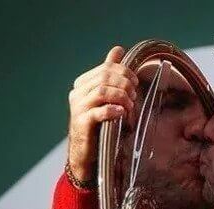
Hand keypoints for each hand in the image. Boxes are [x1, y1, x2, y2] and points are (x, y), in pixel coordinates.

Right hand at [66, 45, 138, 181]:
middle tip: (135, 95)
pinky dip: (113, 110)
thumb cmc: (98, 123)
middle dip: (124, 84)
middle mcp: (78, 93)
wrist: (85, 152)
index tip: (135, 83)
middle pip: (104, 78)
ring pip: (102, 92)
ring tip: (130, 105)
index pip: (106, 69)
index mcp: (83, 84)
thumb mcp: (105, 97)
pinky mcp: (82, 123)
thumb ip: (110, 74)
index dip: (124, 73)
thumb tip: (118, 50)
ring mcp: (78, 108)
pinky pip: (98, 112)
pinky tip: (122, 113)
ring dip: (122, 96)